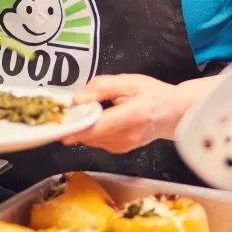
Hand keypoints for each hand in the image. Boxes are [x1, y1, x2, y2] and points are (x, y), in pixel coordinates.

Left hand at [62, 74, 189, 152]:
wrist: (174, 113)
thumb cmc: (153, 94)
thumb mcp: (128, 82)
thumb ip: (101, 87)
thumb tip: (77, 99)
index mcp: (131, 116)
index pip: (95, 127)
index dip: (74, 127)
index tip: (57, 123)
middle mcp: (126, 136)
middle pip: (89, 135)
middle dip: (75, 124)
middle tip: (67, 110)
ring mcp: (124, 146)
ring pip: (91, 139)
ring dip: (84, 128)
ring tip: (86, 111)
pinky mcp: (121, 150)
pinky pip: (98, 141)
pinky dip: (93, 131)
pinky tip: (100, 120)